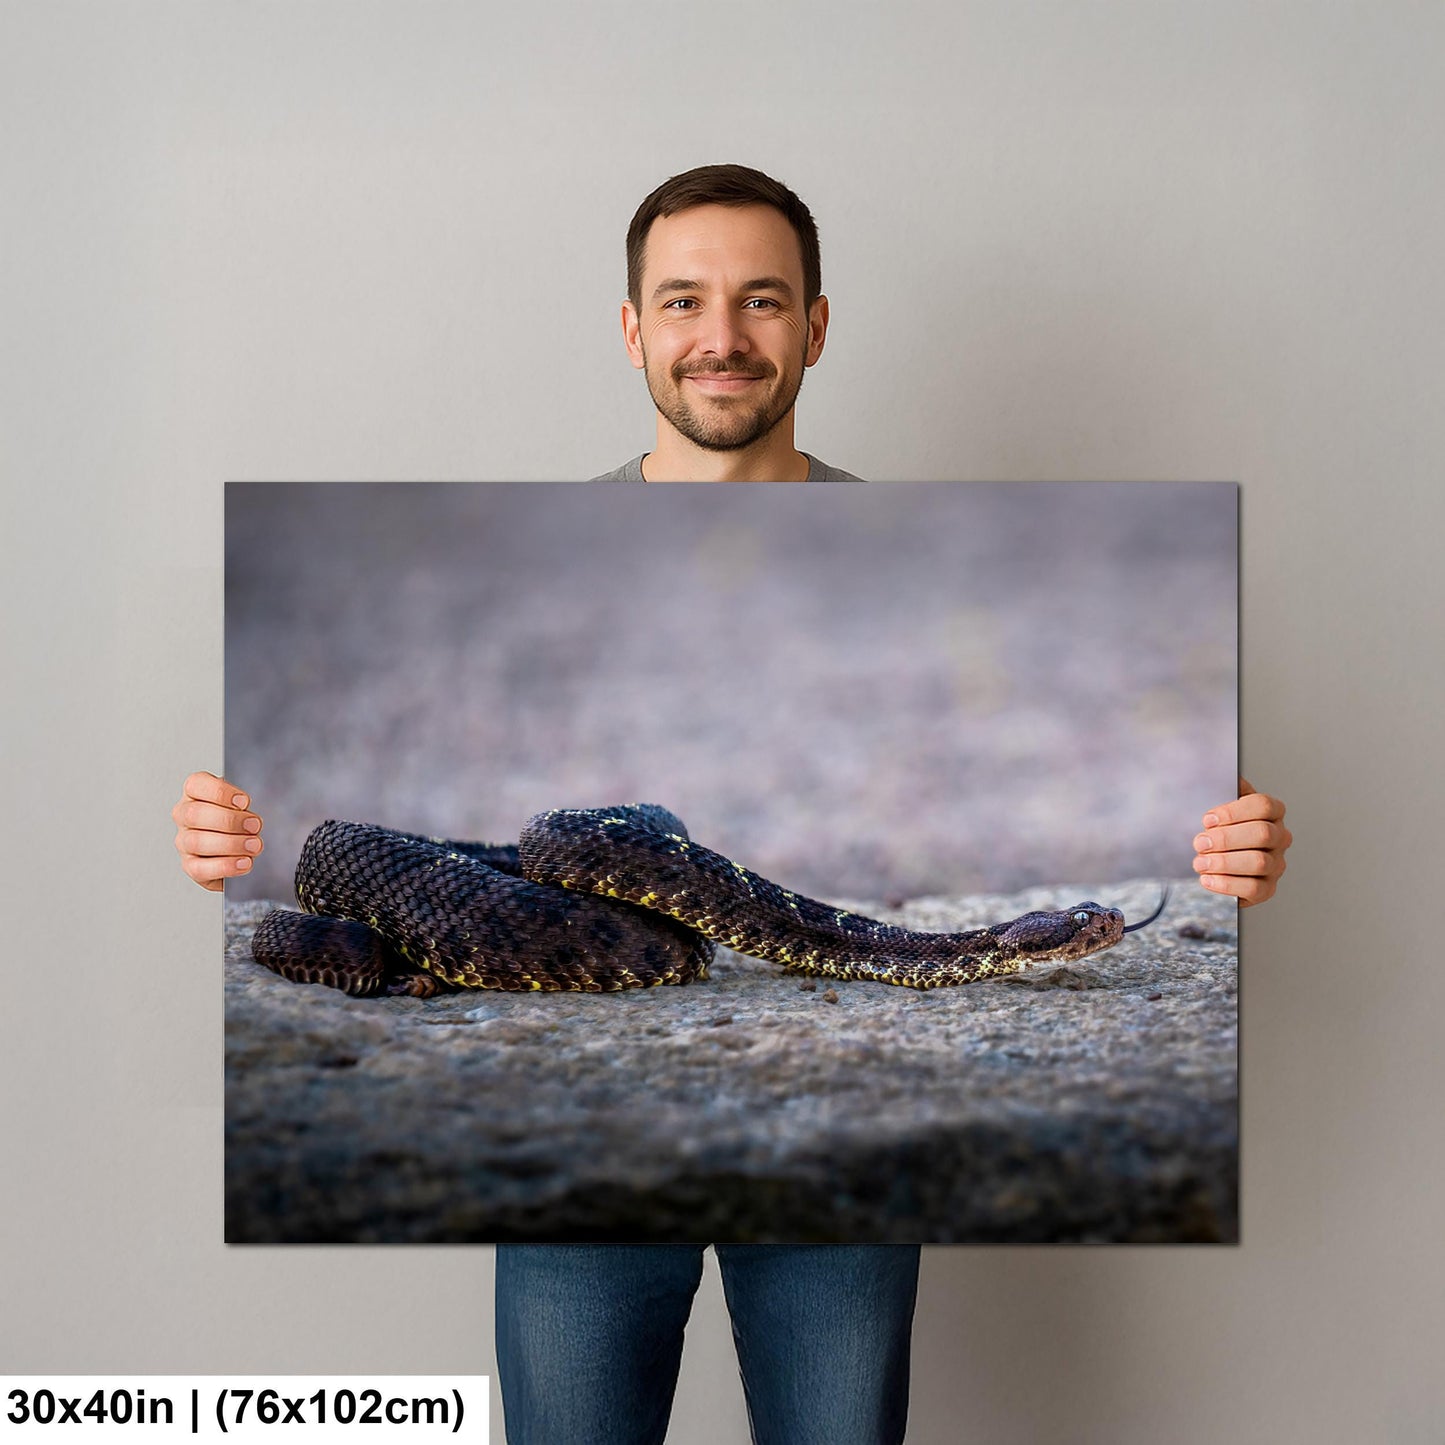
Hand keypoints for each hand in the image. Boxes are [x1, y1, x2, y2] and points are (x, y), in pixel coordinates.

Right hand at [172, 771, 263, 891]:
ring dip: (231, 844)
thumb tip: (251, 809)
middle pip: (195, 814)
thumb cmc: (241, 818)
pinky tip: (244, 862)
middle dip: (229, 820)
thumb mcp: (244, 803)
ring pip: (197, 841)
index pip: (196, 784)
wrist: (241, 847)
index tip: (244, 801)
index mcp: (195, 793)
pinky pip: (201, 868)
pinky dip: (225, 866)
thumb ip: (244, 802)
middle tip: (254, 825)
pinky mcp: (190, 866)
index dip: (220, 793)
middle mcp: (184, 816)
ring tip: (254, 845)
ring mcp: (184, 842)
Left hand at [1192, 775, 1289, 906]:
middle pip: (1262, 834)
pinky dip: (1227, 884)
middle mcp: (1280, 837)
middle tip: (1199, 842)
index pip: (1263, 805)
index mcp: (1272, 812)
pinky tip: (1207, 879)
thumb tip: (1230, 776)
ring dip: (1224, 862)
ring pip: (1259, 862)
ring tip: (1199, 862)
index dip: (1234, 812)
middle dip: (1226, 839)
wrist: (1216, 858)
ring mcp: (1277, 864)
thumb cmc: (1219, 827)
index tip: (1207, 819)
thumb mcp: (1220, 804)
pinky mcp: (1268, 888)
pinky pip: (1253, 888)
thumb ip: (1225, 789)